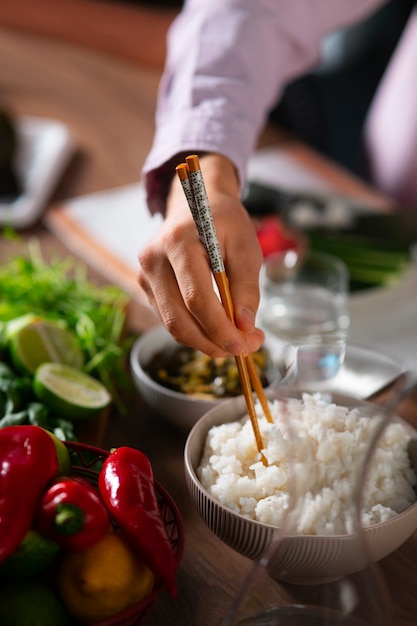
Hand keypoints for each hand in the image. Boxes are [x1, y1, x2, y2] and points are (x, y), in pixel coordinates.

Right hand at [137, 154, 264, 357]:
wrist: (195, 202)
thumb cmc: (224, 222)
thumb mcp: (246, 246)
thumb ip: (247, 287)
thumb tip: (244, 327)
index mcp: (178, 242)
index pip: (196, 299)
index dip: (220, 329)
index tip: (244, 345)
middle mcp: (153, 260)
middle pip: (179, 319)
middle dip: (212, 343)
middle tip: (243, 349)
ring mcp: (144, 274)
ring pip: (173, 325)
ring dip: (205, 341)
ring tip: (235, 340)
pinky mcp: (145, 285)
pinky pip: (170, 319)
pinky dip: (195, 331)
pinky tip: (217, 328)